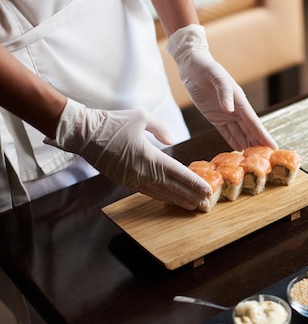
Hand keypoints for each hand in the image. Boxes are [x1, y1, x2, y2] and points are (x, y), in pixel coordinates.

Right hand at [45, 99, 212, 210]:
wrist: (82, 133)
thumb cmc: (112, 122)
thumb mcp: (141, 117)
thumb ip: (161, 129)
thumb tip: (171, 140)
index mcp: (150, 157)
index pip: (179, 174)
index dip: (195, 184)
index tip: (208, 191)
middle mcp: (143, 172)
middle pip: (173, 188)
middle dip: (191, 197)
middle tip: (206, 206)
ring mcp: (133, 179)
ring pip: (161, 194)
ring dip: (178, 201)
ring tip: (192, 207)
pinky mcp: (125, 181)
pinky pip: (148, 192)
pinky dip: (162, 197)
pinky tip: (171, 200)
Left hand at [166, 24, 276, 150]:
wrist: (192, 65)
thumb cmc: (205, 68)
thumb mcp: (215, 76)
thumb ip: (224, 92)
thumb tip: (230, 109)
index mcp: (239, 101)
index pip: (254, 123)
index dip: (263, 136)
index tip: (274, 148)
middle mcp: (236, 110)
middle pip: (250, 131)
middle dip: (259, 145)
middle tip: (268, 161)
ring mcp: (227, 115)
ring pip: (241, 134)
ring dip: (248, 146)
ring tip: (256, 161)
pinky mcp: (216, 118)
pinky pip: (228, 133)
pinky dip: (235, 142)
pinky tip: (240, 152)